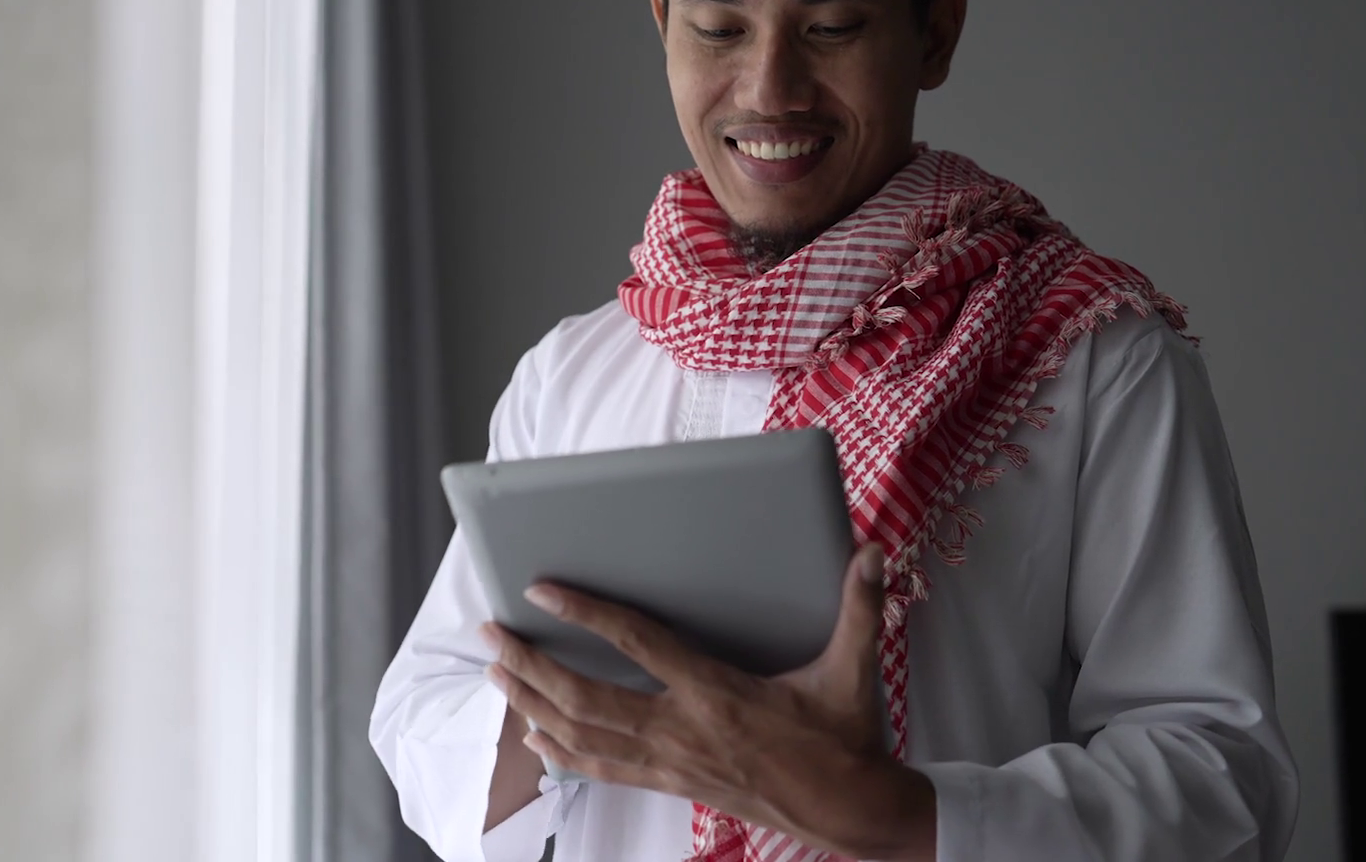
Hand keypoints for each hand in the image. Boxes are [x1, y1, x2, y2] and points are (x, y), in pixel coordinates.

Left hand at [479, 543, 935, 860]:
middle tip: (491, 634)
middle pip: (587, 697)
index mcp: (718, 692)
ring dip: (531, 703)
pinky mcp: (670, 783)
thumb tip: (874, 554)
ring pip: (582, 735)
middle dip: (531, 665)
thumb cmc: (845, 738)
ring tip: (495, 674)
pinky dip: (559, 748)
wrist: (849, 811)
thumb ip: (859, 608)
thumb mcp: (855, 670)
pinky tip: (532, 732)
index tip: (543, 589)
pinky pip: (600, 768)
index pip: (638, 643)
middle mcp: (683, 729)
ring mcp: (671, 762)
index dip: (587, 614)